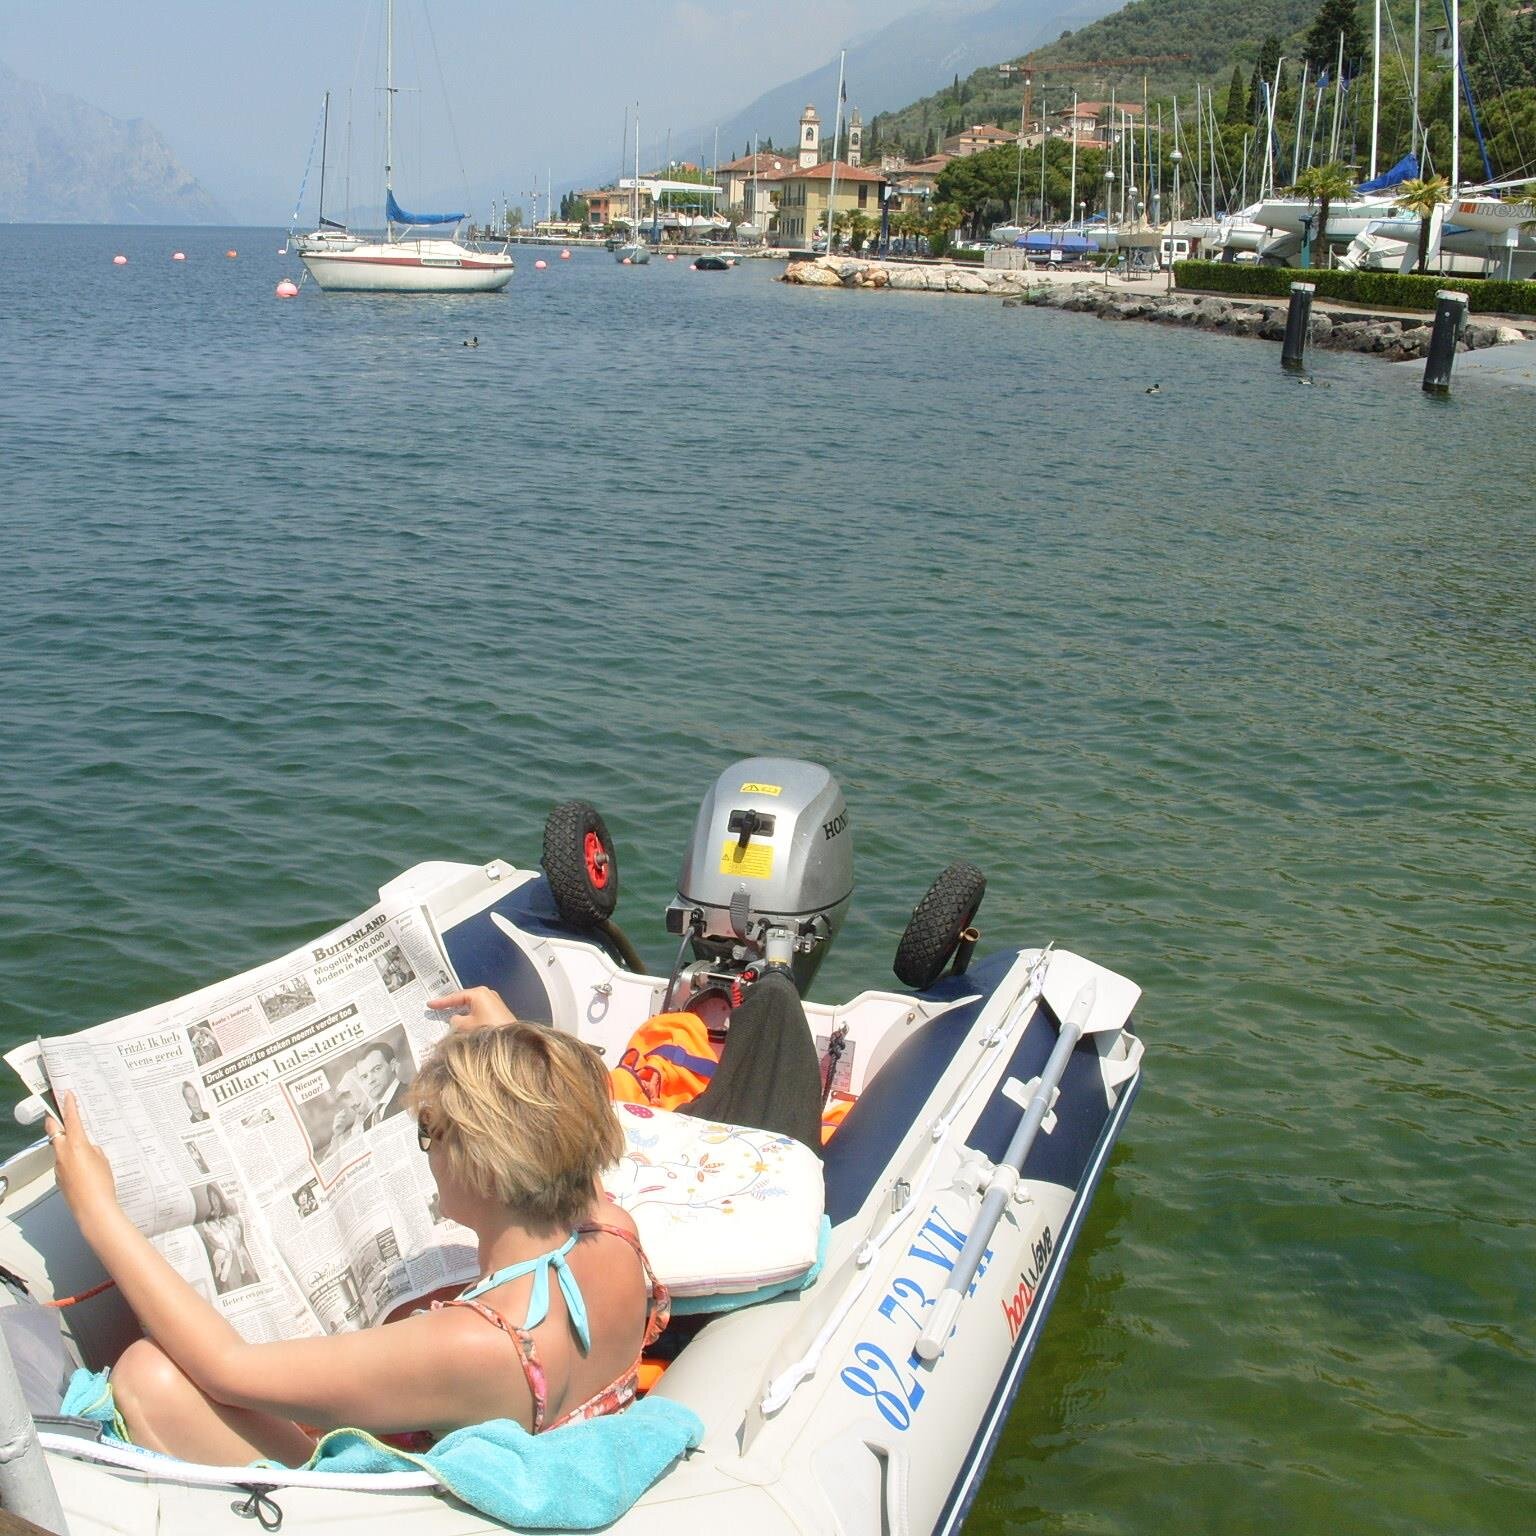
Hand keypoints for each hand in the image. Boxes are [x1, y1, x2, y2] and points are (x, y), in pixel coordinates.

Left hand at [45, 1091, 118, 1225]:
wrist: (93, 1209)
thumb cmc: (101, 1184)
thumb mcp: (103, 1160)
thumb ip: (94, 1149)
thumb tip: (88, 1148)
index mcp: (75, 1145)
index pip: (71, 1119)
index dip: (69, 1105)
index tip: (67, 1094)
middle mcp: (62, 1153)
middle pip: (53, 1130)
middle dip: (55, 1119)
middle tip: (59, 1111)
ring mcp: (58, 1167)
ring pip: (57, 1148)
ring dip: (64, 1142)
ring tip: (81, 1145)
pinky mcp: (60, 1179)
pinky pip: (62, 1163)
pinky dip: (69, 1160)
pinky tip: (84, 1167)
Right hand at [427, 986, 515, 1033]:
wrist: (512, 1040)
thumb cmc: (488, 1029)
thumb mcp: (466, 1026)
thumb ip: (455, 1021)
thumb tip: (455, 1019)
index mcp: (478, 993)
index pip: (455, 996)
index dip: (441, 1002)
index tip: (429, 1004)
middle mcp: (487, 993)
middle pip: (464, 998)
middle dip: (451, 1004)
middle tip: (436, 1007)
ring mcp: (494, 1001)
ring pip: (471, 1004)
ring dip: (461, 1010)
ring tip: (446, 1013)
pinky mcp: (497, 1010)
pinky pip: (478, 1009)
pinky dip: (469, 1014)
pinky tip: (462, 1020)